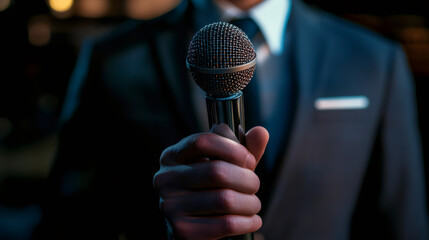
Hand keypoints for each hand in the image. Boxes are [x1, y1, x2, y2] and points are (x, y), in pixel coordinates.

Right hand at [153, 124, 268, 239]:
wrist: (191, 227)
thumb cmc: (208, 189)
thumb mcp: (223, 165)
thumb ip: (242, 150)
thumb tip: (261, 132)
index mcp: (172, 156)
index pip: (202, 142)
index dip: (232, 148)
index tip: (249, 159)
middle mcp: (165, 179)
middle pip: (217, 171)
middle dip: (247, 178)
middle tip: (254, 185)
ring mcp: (170, 206)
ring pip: (225, 199)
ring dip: (250, 202)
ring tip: (254, 204)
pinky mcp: (181, 231)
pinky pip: (226, 224)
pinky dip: (247, 222)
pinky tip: (252, 220)